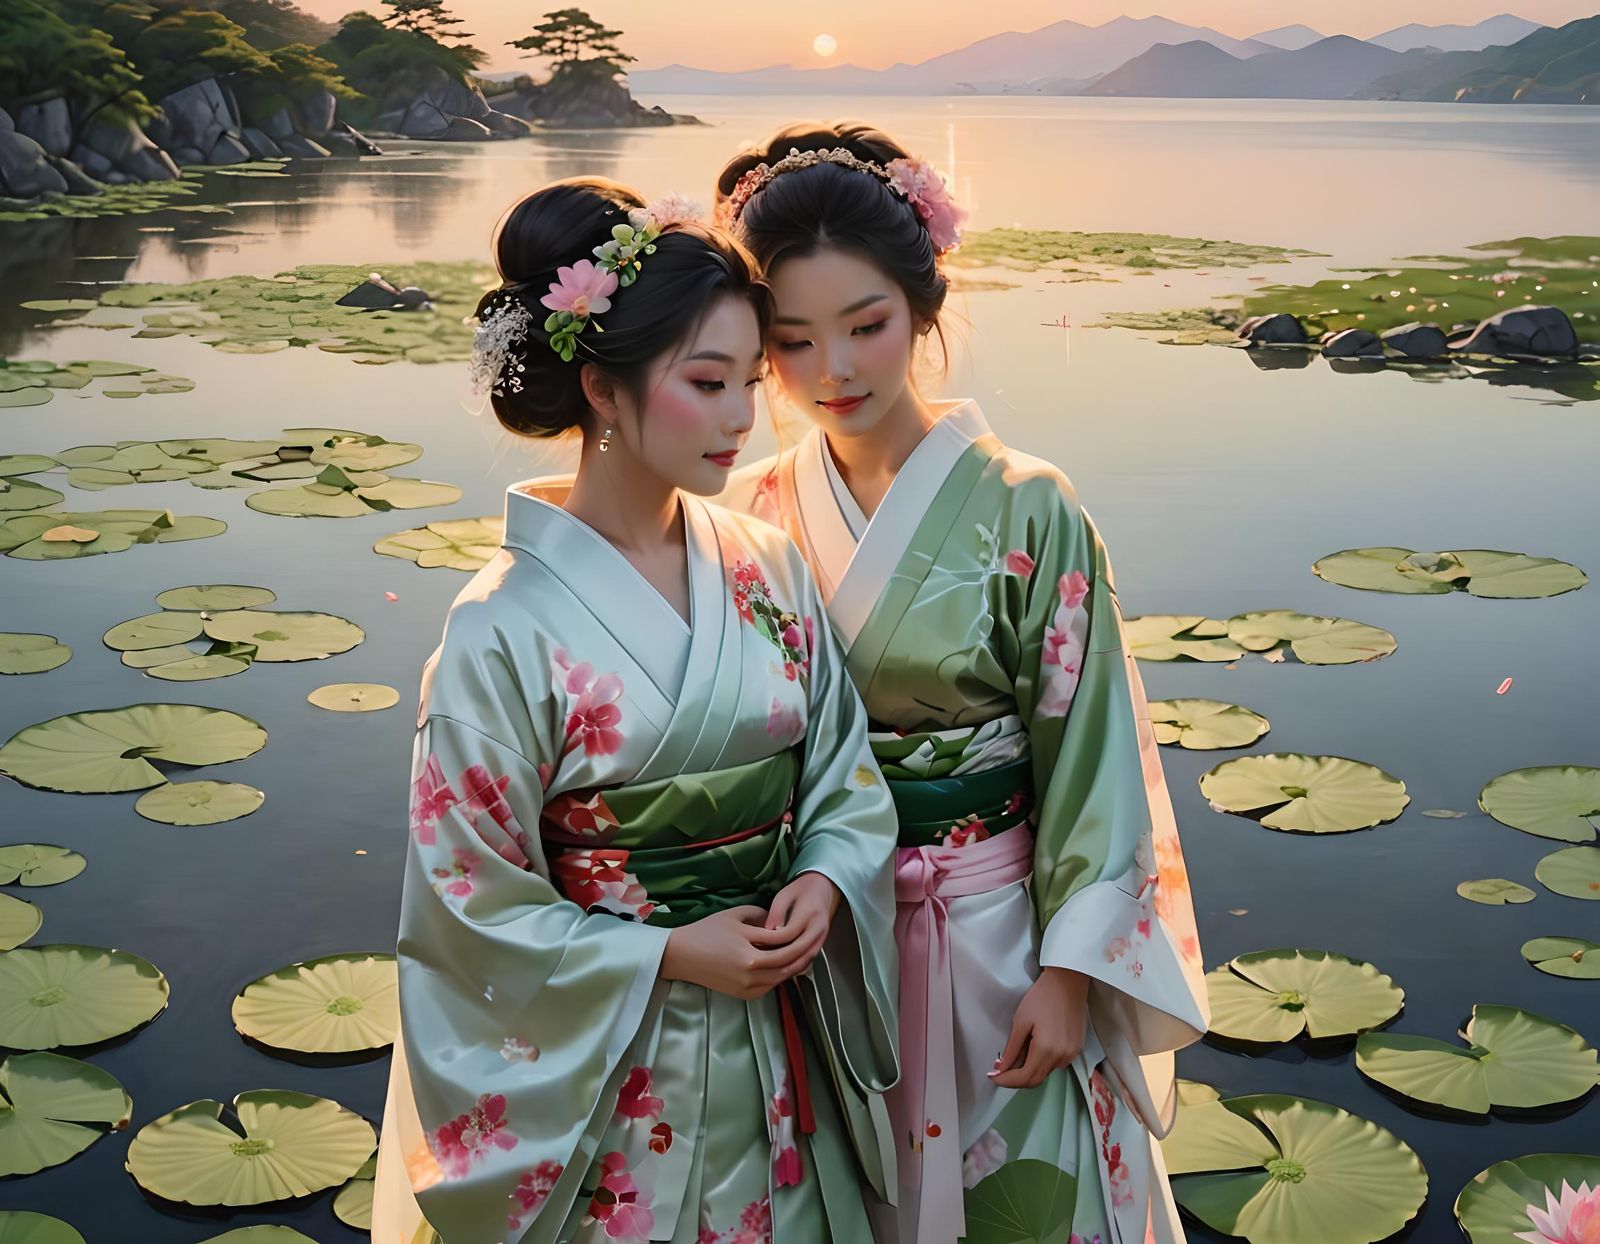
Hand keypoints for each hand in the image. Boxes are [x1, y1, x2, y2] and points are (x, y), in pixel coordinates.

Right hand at [660, 905, 805, 999]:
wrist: (682, 955)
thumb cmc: (706, 931)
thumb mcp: (735, 916)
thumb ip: (761, 917)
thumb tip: (780, 922)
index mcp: (750, 952)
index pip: (783, 943)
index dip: (797, 934)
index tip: (805, 925)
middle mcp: (751, 973)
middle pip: (787, 964)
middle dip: (803, 952)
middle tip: (814, 941)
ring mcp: (747, 987)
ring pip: (781, 978)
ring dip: (795, 966)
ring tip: (805, 952)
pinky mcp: (743, 995)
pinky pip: (769, 987)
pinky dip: (780, 976)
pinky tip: (786, 965)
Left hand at [762, 871, 840, 980]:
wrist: (821, 888)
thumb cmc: (799, 891)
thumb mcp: (784, 896)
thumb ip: (776, 914)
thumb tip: (768, 932)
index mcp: (809, 912)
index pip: (790, 933)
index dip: (774, 942)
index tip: (758, 947)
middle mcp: (818, 927)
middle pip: (801, 950)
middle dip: (782, 960)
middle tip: (763, 968)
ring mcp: (822, 936)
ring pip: (807, 958)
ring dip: (791, 967)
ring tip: (772, 973)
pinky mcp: (822, 943)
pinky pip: (810, 959)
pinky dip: (797, 966)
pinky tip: (783, 971)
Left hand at [989, 967, 1088, 1088]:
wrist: (1068, 982)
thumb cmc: (1042, 997)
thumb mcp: (1021, 1021)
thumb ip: (1011, 1049)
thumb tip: (1001, 1069)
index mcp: (1046, 1049)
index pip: (1024, 1078)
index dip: (1006, 1080)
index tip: (993, 1076)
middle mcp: (1061, 1057)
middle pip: (1035, 1080)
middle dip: (1015, 1078)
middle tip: (1000, 1070)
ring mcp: (1071, 1054)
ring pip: (1045, 1072)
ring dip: (1029, 1070)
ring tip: (1016, 1054)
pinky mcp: (1076, 1049)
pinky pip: (1055, 1064)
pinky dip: (1041, 1062)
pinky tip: (1033, 1049)